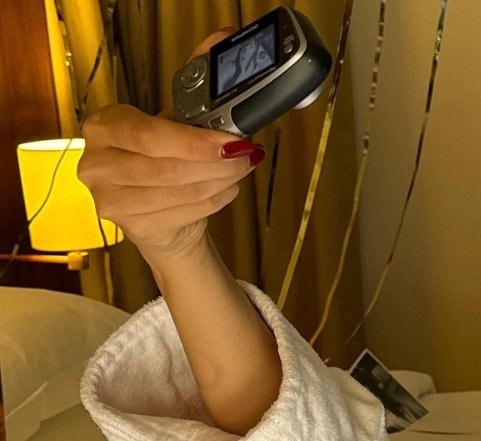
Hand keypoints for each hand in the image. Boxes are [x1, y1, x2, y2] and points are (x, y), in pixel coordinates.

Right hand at [77, 28, 260, 262]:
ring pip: (180, 191)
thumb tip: (225, 37)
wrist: (159, 213)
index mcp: (106, 125)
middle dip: (216, 163)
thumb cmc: (167, 158)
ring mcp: (108, 198)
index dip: (194, 142)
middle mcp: (97, 162)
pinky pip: (185, 212)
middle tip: (246, 156)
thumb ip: (198, 79)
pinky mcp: (128, 226)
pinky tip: (224, 189)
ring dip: (221, 182)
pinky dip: (214, 200)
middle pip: (166, 167)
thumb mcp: (178, 118)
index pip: (149, 134)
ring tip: (239, 171)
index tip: (233, 142)